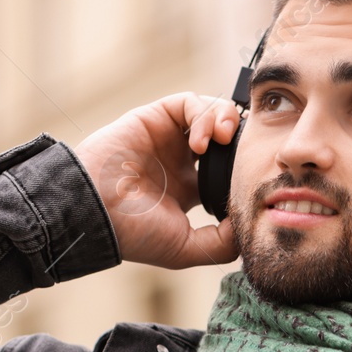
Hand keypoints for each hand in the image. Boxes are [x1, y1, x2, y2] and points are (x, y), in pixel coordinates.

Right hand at [73, 92, 240, 268]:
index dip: (244, 168)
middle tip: (247, 152)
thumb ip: (221, 243)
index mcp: (187, 189)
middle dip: (241, 139)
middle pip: (223, 137)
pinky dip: (203, 114)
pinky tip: (201, 142)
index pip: (227, 169)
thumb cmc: (134, 233)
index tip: (255, 178)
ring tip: (223, 139)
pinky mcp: (154, 117)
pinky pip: (190, 102)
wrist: (96, 210)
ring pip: (210, 113)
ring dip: (225, 121)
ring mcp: (167, 138)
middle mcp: (178, 161)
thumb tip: (248, 227)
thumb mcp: (186, 249)